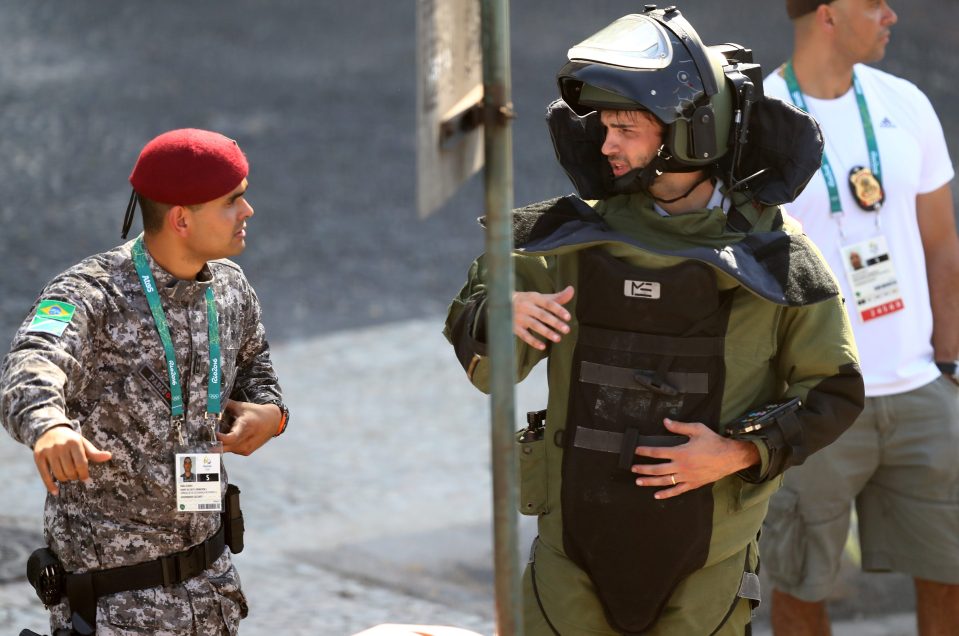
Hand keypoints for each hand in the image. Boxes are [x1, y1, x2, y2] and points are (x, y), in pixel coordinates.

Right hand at [33, 425, 111, 495]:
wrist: (50, 430)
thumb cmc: (70, 439)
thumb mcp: (83, 443)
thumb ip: (94, 452)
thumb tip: (109, 456)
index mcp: (74, 442)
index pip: (81, 463)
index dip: (84, 474)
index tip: (86, 479)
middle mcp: (60, 446)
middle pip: (70, 470)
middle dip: (75, 477)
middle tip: (76, 476)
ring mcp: (48, 451)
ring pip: (58, 474)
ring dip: (65, 479)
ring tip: (68, 477)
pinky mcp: (38, 457)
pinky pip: (44, 475)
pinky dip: (50, 486)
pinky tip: (55, 492)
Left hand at [216, 400, 280, 455]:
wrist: (273, 422)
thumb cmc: (255, 412)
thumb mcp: (242, 406)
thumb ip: (226, 404)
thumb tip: (212, 401)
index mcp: (246, 426)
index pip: (229, 438)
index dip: (218, 438)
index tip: (212, 432)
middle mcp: (246, 440)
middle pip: (225, 447)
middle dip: (214, 443)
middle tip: (204, 438)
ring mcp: (246, 448)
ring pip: (227, 450)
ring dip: (220, 445)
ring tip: (215, 436)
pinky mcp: (247, 452)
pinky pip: (232, 450)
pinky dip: (227, 446)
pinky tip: (227, 439)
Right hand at [513, 285, 573, 349]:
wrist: (501, 303)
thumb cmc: (527, 301)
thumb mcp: (540, 297)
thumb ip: (557, 297)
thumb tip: (572, 290)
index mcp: (534, 297)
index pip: (548, 303)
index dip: (558, 310)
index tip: (568, 317)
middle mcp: (526, 306)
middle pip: (542, 315)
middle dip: (555, 322)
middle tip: (567, 330)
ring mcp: (519, 317)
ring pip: (534, 325)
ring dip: (546, 332)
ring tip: (558, 338)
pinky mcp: (514, 327)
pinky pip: (524, 335)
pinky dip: (533, 341)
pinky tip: (542, 347)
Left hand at [632, 418, 759, 499]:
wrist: (730, 457)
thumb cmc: (713, 442)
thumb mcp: (697, 429)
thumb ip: (679, 426)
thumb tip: (665, 421)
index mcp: (680, 452)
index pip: (657, 452)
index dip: (645, 451)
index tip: (636, 450)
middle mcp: (681, 466)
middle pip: (657, 469)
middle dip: (643, 469)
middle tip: (633, 469)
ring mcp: (686, 477)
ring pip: (664, 481)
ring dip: (650, 482)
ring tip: (638, 482)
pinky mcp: (693, 484)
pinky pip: (677, 490)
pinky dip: (666, 494)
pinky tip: (656, 495)